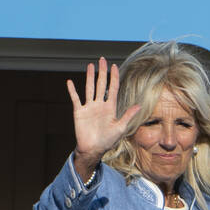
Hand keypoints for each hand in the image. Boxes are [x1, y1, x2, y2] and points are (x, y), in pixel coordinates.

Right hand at [66, 57, 141, 179]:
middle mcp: (100, 105)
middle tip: (102, 59)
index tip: (114, 66)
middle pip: (101, 84)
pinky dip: (72, 91)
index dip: (114, 77)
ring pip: (89, 88)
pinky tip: (70, 82)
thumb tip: (139, 105)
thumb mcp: (120, 128)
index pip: (113, 88)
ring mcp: (89, 107)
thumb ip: (128, 116)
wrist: (92, 150)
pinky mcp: (79, 112)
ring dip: (89, 77)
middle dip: (102, 72)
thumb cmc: (107, 141)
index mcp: (110, 107)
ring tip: (90, 66)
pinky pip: (76, 99)